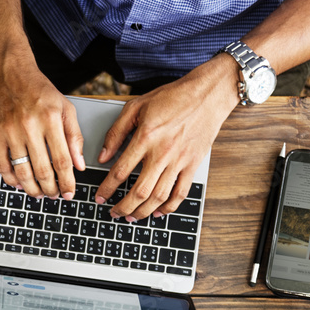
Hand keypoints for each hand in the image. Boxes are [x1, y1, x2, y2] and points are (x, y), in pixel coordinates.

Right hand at [0, 50, 84, 197]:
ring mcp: (11, 131)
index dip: (67, 182)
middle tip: (54, 196)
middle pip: (43, 170)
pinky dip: (11, 179)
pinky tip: (19, 183)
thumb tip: (79, 164)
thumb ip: (74, 136)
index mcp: (51, 119)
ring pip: (23, 172)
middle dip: (51, 189)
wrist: (7, 71)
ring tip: (39, 194)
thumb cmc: (37, 88)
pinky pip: (3, 165)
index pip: (63, 160)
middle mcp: (31, 126)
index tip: (69, 193)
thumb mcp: (64, 107)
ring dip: (32, 189)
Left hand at [95, 56, 239, 218]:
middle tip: (113, 213)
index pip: (120, 171)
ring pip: (159, 197)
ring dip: (142, 212)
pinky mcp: (193, 164)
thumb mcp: (136, 106)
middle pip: (139, 191)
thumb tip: (102, 156)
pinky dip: (168, 207)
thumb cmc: (173, 97)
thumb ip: (116, 132)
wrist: (209, 93)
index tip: (99, 197)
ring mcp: (180, 160)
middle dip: (123, 207)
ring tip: (131, 217)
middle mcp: (163, 152)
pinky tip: (158, 213)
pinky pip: (181, 193)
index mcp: (146, 137)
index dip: (107, 189)